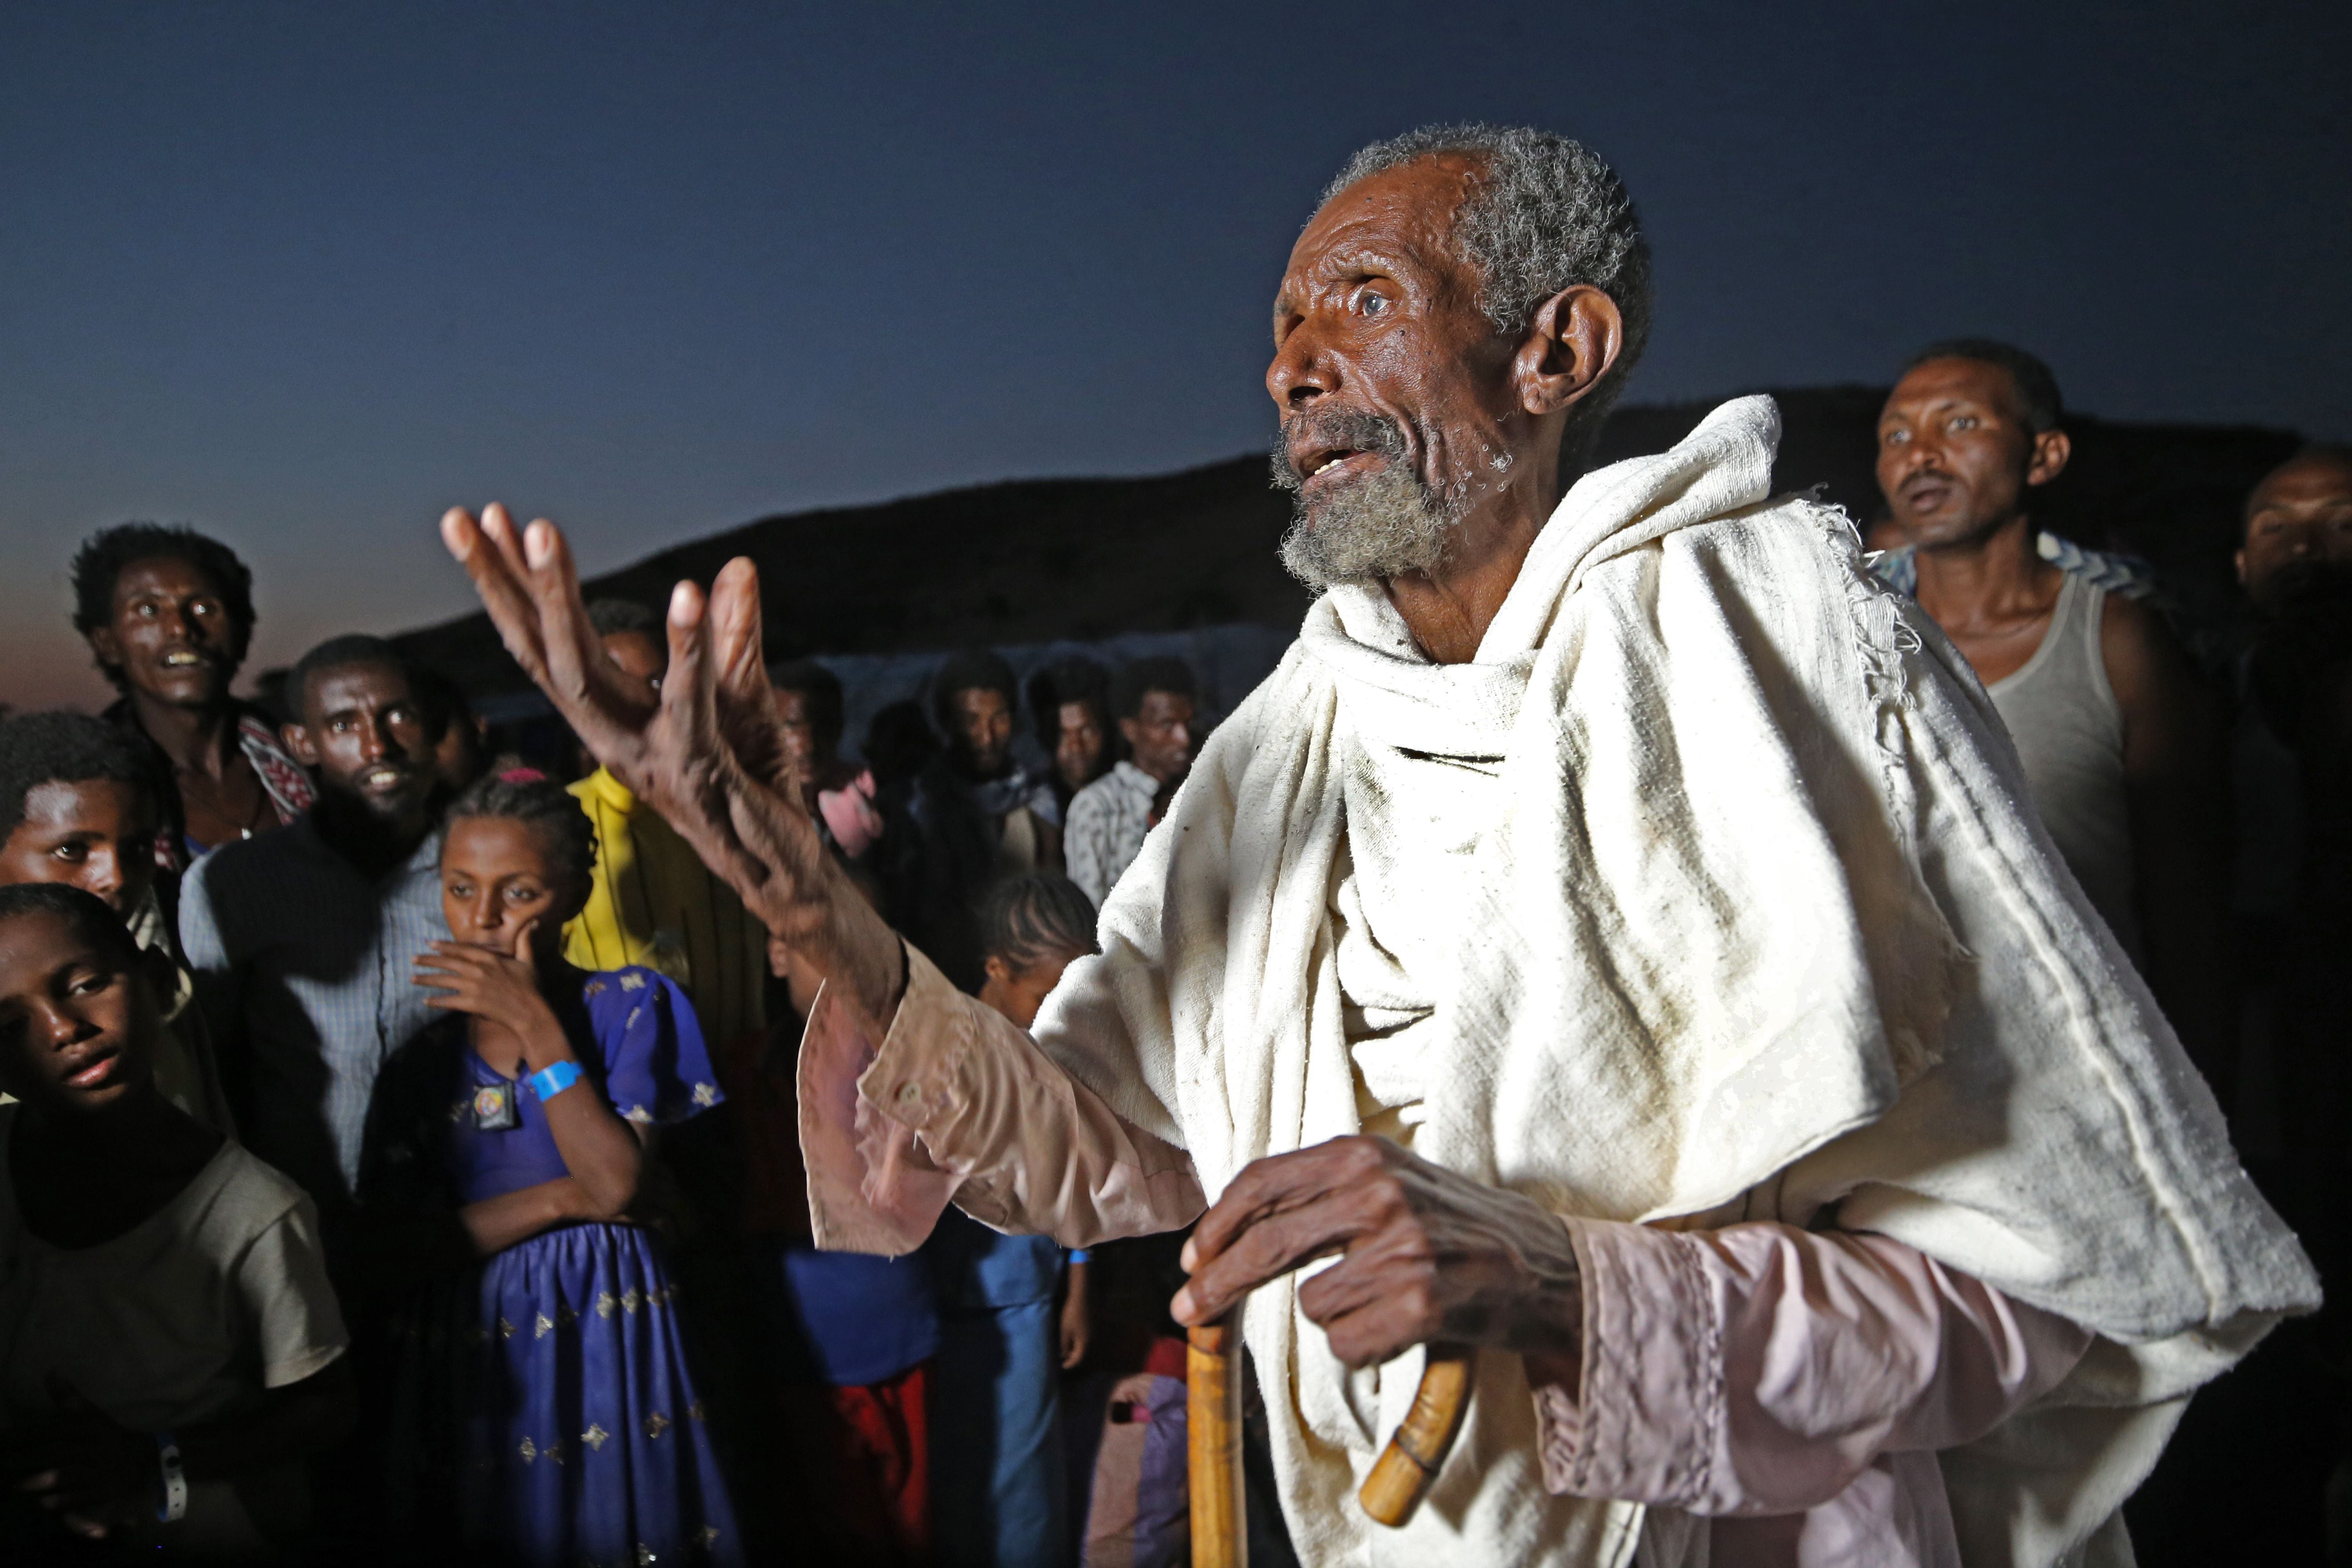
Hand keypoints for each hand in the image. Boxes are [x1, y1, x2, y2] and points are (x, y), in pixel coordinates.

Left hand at [10, 1379, 154, 1538]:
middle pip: (57, 1452)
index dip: (29, 1434)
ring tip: (19, 1485)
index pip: (56, 1429)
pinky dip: (64, 1498)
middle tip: (2, 1464)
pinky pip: (82, 1495)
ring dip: (44, 1479)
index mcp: (91, 1427)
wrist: (146, 1460)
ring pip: (68, 1474)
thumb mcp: (95, 1415)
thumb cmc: (112, 1437)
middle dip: (28, 1458)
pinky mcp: (103, 1490)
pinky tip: (45, 1502)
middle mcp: (93, 1447)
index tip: (3, 1439)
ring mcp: (98, 1470)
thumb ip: (71, 1399)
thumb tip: (50, 1374)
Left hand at [414, 920, 564, 1060]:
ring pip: (444, 981)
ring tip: (412, 978)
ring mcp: (473, 987)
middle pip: (448, 963)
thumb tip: (532, 922)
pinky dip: (436, 1001)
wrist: (529, 1012)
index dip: (445, 946)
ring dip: (427, 979)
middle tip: (413, 958)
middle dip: (428, 960)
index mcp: (490, 959)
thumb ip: (525, 941)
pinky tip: (425, 1001)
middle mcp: (478, 971)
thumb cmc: (530, 986)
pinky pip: (449, 1001)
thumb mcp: (528, 960)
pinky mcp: (471, 1004)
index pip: (462, 949)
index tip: (430, 943)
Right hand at [440, 505, 903, 1021]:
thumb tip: (735, 566)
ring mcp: (645, 756)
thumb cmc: (752, 783)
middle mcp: (611, 735)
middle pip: (540, 651)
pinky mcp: (697, 768)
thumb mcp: (742, 694)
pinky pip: (688, 701)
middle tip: (473, 515)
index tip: (480, 521)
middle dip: (503, 583)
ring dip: (560, 600)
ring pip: (585, 673)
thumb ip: (734, 633)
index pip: (543, 642)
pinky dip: (688, 647)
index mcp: (611, 715)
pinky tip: (687, 590)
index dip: (507, 585)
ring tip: (542, 531)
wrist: (779, 866)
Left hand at [1060, 1261, 1091, 1369]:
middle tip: (1063, 1359)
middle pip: (1083, 1354)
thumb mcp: (1065, 1331)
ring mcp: (1094, 1332)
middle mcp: (1092, 1340)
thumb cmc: (1072, 1314)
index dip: (1069, 1364)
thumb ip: (1064, 1345)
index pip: (1078, 1359)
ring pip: (1085, 1346)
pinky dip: (1079, 1342)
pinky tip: (1072, 1338)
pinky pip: (1086, 1338)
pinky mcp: (1094, 1325)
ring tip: (1066, 1349)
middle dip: (1073, 1358)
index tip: (1062, 1366)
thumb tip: (1064, 1356)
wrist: (1083, 1296)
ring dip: (1076, 1349)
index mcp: (1085, 1343)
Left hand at [1169, 1136, 1581, 1371]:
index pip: (1263, 1183)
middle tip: (1188, 1310)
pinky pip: (1348, 1344)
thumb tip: (1227, 1235)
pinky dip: (1365, 1347)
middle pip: (1266, 1244)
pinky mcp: (1421, 1304)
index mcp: (1363, 1155)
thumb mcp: (1389, 1183)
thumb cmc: (1455, 1228)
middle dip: (1217, 1284)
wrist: (1546, 1268)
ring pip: (1312, 1306)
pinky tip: (1404, 1327)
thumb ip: (1320, 1194)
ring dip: (1335, 1318)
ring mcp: (1402, 1248)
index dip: (1216, 1225)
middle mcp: (1379, 1193)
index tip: (1192, 1258)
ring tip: (1384, 1305)